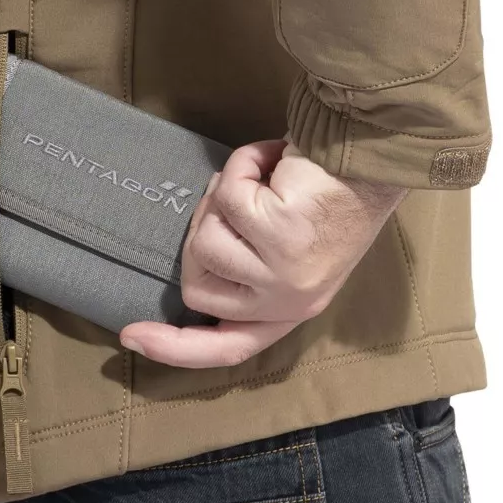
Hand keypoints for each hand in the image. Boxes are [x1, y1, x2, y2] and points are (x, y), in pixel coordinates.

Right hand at [120, 138, 407, 367]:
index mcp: (289, 309)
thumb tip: (194, 260)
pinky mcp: (279, 234)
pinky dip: (243, 166)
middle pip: (197, 288)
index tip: (132, 337)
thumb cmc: (326, 194)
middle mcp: (287, 301)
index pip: (226, 347)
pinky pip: (226, 197)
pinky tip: (275, 161)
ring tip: (265, 181)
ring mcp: (283, 272)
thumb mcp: (285, 248)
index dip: (176, 347)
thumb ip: (245, 266)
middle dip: (202, 236)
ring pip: (203, 241)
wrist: (369, 154)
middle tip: (240, 202)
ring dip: (225, 198)